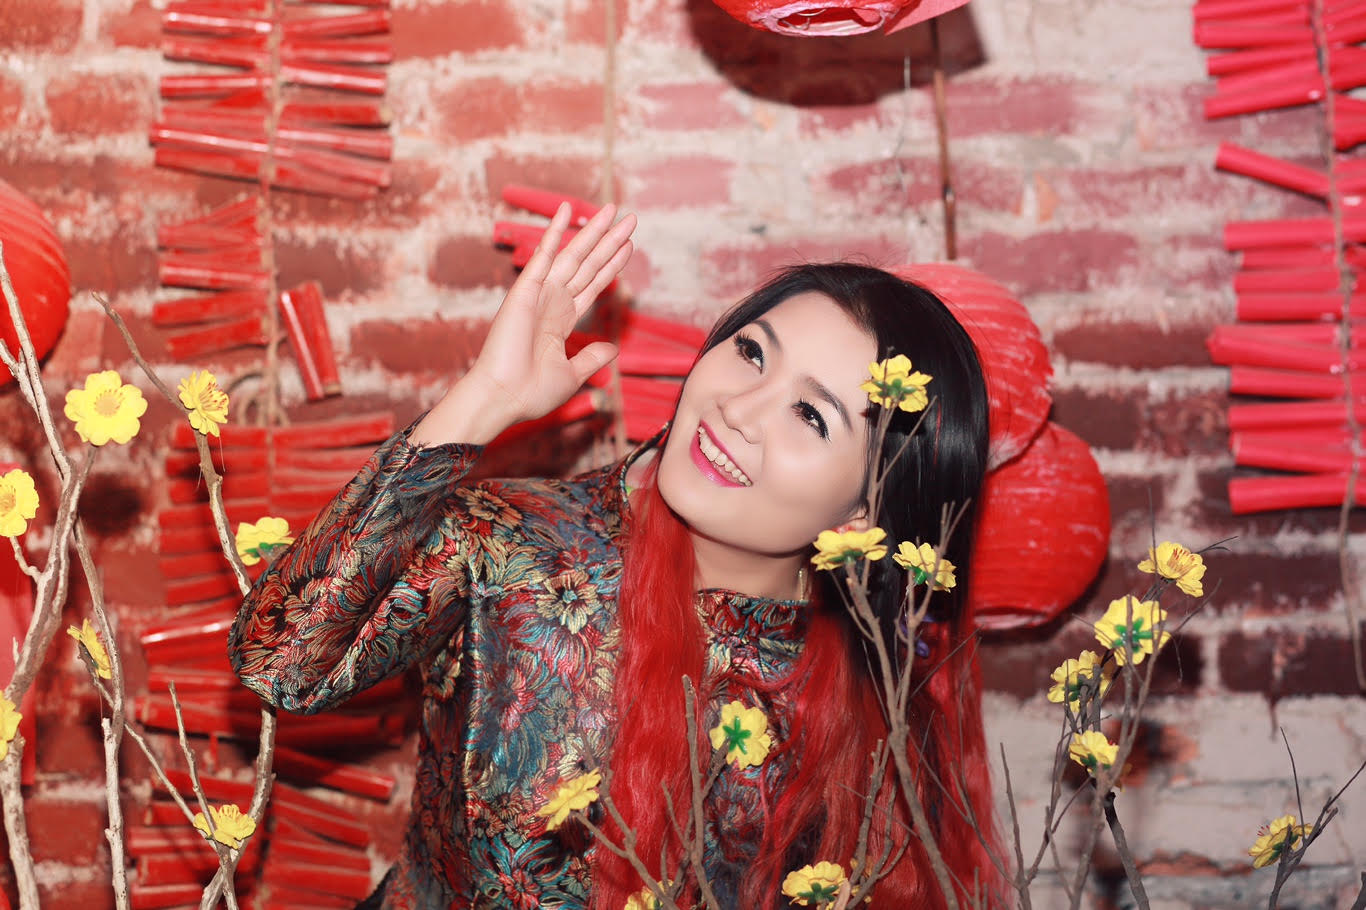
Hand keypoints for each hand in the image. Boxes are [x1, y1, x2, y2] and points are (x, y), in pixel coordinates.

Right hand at [410, 202, 634, 445]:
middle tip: (630, 218)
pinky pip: (544, 255)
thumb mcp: (571, 375)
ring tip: (612, 209)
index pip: (593, 285)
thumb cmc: (531, 393)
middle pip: (588, 265)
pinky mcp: (525, 290)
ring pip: (573, 256)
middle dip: (609, 242)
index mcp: (562, 321)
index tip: (629, 246)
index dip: (612, 265)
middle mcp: (552, 302)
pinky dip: (555, 232)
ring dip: (593, 232)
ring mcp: (540, 294)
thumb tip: (613, 348)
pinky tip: (567, 209)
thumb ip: (591, 358)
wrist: (504, 398)